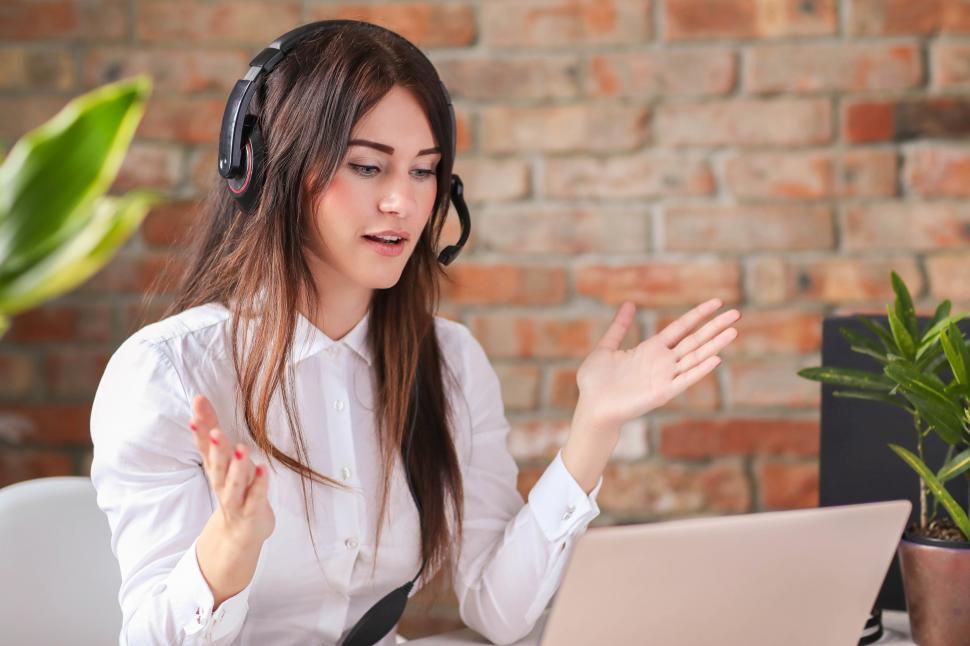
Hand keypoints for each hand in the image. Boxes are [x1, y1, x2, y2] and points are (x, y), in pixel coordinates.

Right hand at [189, 394, 274, 548]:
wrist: (239, 533)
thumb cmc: (233, 488)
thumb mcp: (222, 459)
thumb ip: (211, 430)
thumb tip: (200, 400)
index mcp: (215, 469)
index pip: (205, 446)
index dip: (201, 427)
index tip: (198, 405)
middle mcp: (222, 484)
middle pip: (217, 465)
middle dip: (216, 449)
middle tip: (215, 432)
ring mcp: (236, 500)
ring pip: (234, 483)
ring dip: (236, 467)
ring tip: (241, 448)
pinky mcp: (252, 511)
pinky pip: (256, 497)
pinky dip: (259, 484)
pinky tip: (263, 469)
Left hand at [575, 299, 739, 428]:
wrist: (590, 407)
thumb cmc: (595, 381)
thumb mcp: (607, 347)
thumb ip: (619, 326)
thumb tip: (630, 304)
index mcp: (651, 349)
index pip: (681, 327)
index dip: (698, 315)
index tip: (716, 302)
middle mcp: (662, 362)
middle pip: (694, 340)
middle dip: (715, 327)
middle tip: (736, 313)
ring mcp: (664, 377)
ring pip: (695, 357)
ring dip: (715, 344)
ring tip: (734, 331)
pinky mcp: (662, 393)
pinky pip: (685, 379)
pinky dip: (700, 370)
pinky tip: (716, 358)